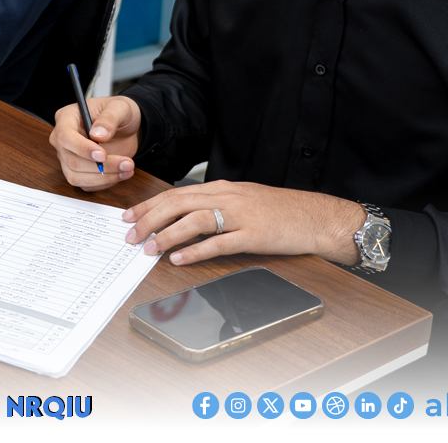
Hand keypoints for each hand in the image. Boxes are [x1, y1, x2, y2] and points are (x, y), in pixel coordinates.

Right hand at [50, 95, 142, 190]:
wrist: (127, 127)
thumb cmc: (119, 112)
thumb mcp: (119, 108)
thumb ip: (109, 119)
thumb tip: (98, 134)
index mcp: (67, 118)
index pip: (65, 137)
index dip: (82, 148)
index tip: (102, 155)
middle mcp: (63, 139)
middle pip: (72, 160)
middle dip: (101, 166)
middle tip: (126, 163)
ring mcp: (69, 157)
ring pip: (76, 177)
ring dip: (104, 177)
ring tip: (127, 168)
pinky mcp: (78, 171)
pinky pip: (86, 185)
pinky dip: (105, 182)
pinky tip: (120, 173)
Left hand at [121, 181, 365, 266]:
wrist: (317, 216)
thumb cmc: (281, 210)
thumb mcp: (243, 199)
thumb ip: (215, 204)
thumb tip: (184, 216)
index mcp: (222, 188)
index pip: (176, 194)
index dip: (150, 205)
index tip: (130, 216)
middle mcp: (228, 198)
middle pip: (178, 204)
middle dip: (149, 219)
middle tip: (130, 235)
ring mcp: (241, 216)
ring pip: (195, 220)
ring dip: (167, 235)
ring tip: (149, 248)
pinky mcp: (254, 236)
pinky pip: (220, 243)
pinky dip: (196, 251)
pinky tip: (179, 259)